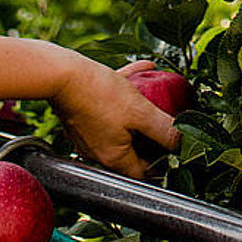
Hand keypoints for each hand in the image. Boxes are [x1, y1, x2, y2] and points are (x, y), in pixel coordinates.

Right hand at [53, 53, 176, 179]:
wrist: (59, 73)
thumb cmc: (98, 93)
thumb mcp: (140, 111)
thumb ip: (164, 131)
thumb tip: (182, 145)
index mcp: (114, 158)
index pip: (144, 172)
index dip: (163, 161)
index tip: (174, 147)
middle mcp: (98, 152)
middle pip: (132, 149)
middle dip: (150, 132)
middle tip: (166, 118)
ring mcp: (86, 134)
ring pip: (120, 124)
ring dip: (138, 109)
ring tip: (155, 88)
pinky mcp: (79, 115)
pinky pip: (107, 107)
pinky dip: (123, 93)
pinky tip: (139, 69)